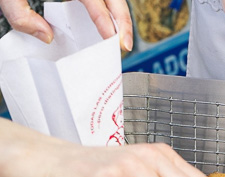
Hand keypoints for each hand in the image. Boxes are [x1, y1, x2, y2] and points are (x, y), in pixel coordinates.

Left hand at [0, 0, 132, 50]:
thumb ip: (20, 14)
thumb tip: (45, 36)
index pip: (96, 0)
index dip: (107, 21)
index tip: (112, 40)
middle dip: (124, 21)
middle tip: (124, 46)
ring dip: (119, 17)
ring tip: (120, 39)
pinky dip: (107, 11)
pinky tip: (107, 26)